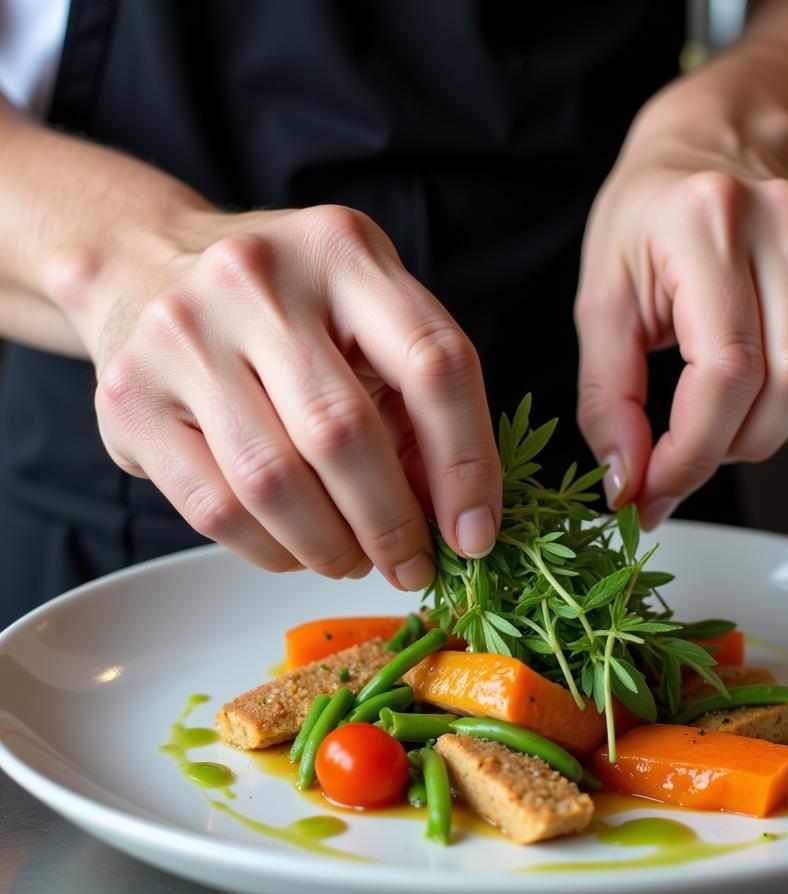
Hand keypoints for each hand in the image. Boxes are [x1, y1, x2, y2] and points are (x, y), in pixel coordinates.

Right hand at [48, 205, 501, 586]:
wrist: (140, 265)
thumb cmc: (281, 307)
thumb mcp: (362, 320)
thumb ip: (414, 405)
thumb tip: (454, 521)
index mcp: (343, 251)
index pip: (434, 363)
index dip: (467, 464)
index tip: (476, 536)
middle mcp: (257, 281)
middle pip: (344, 434)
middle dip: (392, 525)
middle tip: (413, 566)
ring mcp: (182, 336)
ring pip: (273, 483)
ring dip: (331, 548)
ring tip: (355, 560)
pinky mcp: (129, 397)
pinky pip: (215, 509)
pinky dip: (273, 551)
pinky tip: (297, 550)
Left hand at [575, 121, 787, 528]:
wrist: (705, 152)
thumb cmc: (647, 226)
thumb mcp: (600, 306)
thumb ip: (607, 399)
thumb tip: (629, 480)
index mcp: (703, 224)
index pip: (725, 369)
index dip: (693, 451)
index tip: (658, 489)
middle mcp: (779, 220)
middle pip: (785, 381)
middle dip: (730, 448)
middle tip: (688, 453)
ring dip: (777, 429)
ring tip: (729, 417)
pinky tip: (774, 386)